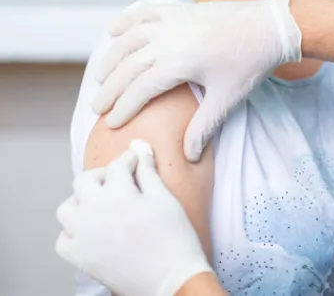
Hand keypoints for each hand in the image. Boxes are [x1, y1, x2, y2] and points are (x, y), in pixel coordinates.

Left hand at [55, 140, 213, 295]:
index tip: (136, 161)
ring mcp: (82, 237)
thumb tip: (139, 148)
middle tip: (119, 181)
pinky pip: (64, 239)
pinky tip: (93, 230)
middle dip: (102, 176)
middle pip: (84, 181)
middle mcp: (93, 213)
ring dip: (82, 201)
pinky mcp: (80, 258)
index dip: (129, 160)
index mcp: (118, 195)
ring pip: (67, 208)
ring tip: (102, 205)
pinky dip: (74, 231)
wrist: (172, 279)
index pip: (116, 165)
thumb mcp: (165, 199)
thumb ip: (148, 172)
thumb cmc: (174, 240)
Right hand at [91, 0, 301, 160]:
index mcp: (179, 63)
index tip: (112, 123)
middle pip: (128, 66)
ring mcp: (172, 21)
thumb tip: (188, 156)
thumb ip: (204, 127)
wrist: (270, 27)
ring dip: (111, 58)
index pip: (140, 89)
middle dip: (110, 88)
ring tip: (100, 78)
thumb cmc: (250, 64)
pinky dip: (125, 21)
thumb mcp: (227, 98)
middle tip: (97, 107)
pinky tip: (113, 32)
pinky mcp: (179, 9)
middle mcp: (168, 39)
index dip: (123, 107)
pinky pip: (144, 13)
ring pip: (129, 39)